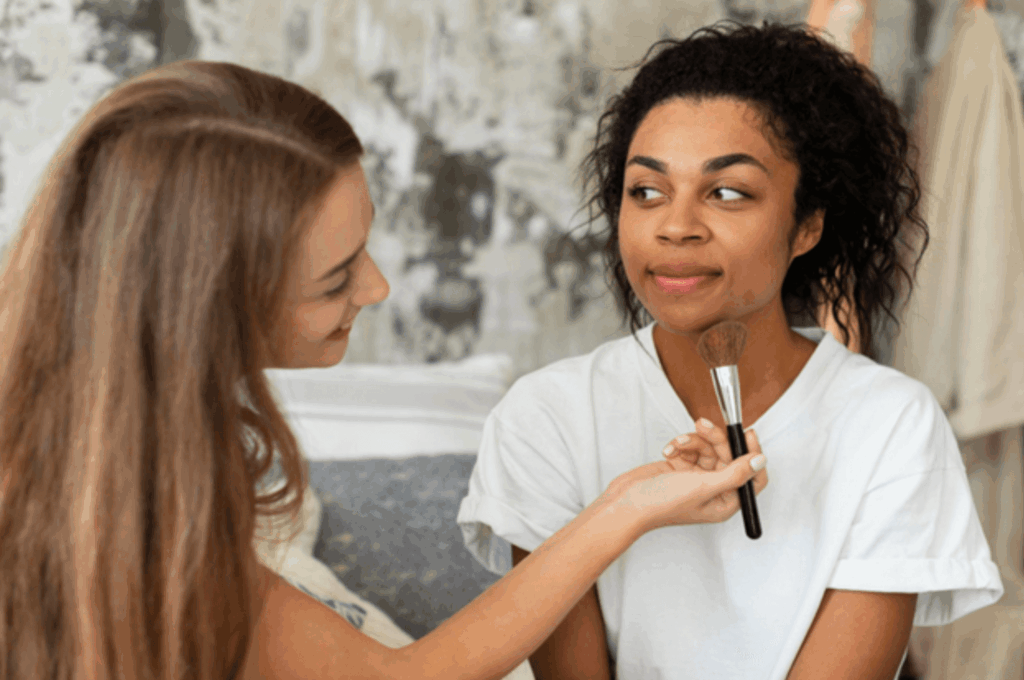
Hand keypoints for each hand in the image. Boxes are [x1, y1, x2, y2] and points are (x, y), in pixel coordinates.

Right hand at [602, 424, 767, 535]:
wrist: (626, 502)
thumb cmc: (661, 504)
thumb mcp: (703, 486)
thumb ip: (735, 473)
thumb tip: (759, 461)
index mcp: (725, 502)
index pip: (751, 476)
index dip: (751, 453)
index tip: (747, 433)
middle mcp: (714, 490)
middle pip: (728, 455)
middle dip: (715, 440)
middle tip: (703, 427)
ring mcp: (697, 478)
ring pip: (708, 448)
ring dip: (694, 441)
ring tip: (679, 444)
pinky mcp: (681, 468)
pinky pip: (690, 448)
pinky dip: (680, 445)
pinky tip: (670, 451)